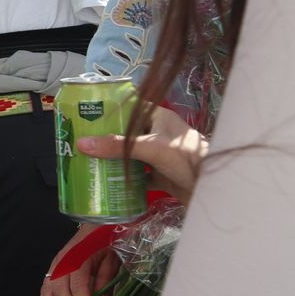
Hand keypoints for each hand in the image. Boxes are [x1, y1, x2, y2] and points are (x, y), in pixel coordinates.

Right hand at [40, 223, 121, 295]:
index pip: (77, 284)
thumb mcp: (115, 257)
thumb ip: (107, 279)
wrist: (102, 218)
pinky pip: (47, 285)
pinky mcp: (56, 266)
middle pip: (59, 288)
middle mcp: (64, 258)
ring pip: (48, 287)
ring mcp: (57, 261)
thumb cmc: (111, 236)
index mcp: (80, 255)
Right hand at [77, 104, 206, 202]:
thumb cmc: (187, 158)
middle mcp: (159, 134)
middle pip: (128, 134)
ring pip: (132, 155)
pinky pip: (139, 176)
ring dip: (115, 160)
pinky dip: (127, 180)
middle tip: (82, 141)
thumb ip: (117, 146)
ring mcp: (161, 155)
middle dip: (107, 139)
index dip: (111, 109)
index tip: (87, 115)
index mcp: (159, 118)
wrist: (213, 188)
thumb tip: (81, 144)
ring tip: (91, 162)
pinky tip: (110, 183)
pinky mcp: (162, 175)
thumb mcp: (150, 148)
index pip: (131, 107)